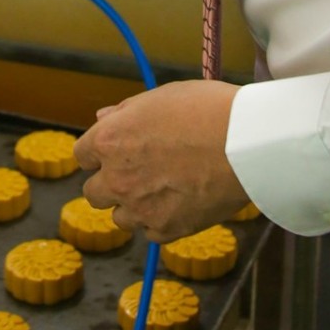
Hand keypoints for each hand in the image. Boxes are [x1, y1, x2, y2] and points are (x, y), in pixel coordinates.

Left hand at [74, 81, 247, 240]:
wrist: (247, 144)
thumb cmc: (207, 110)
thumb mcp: (161, 97)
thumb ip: (126, 112)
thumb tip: (103, 118)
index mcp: (110, 140)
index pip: (82, 155)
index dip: (99, 153)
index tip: (117, 153)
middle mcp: (116, 178)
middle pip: (93, 193)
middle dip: (111, 184)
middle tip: (139, 174)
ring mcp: (140, 208)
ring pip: (120, 217)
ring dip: (133, 207)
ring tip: (162, 191)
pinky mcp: (166, 230)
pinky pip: (150, 232)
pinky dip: (160, 222)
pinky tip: (180, 204)